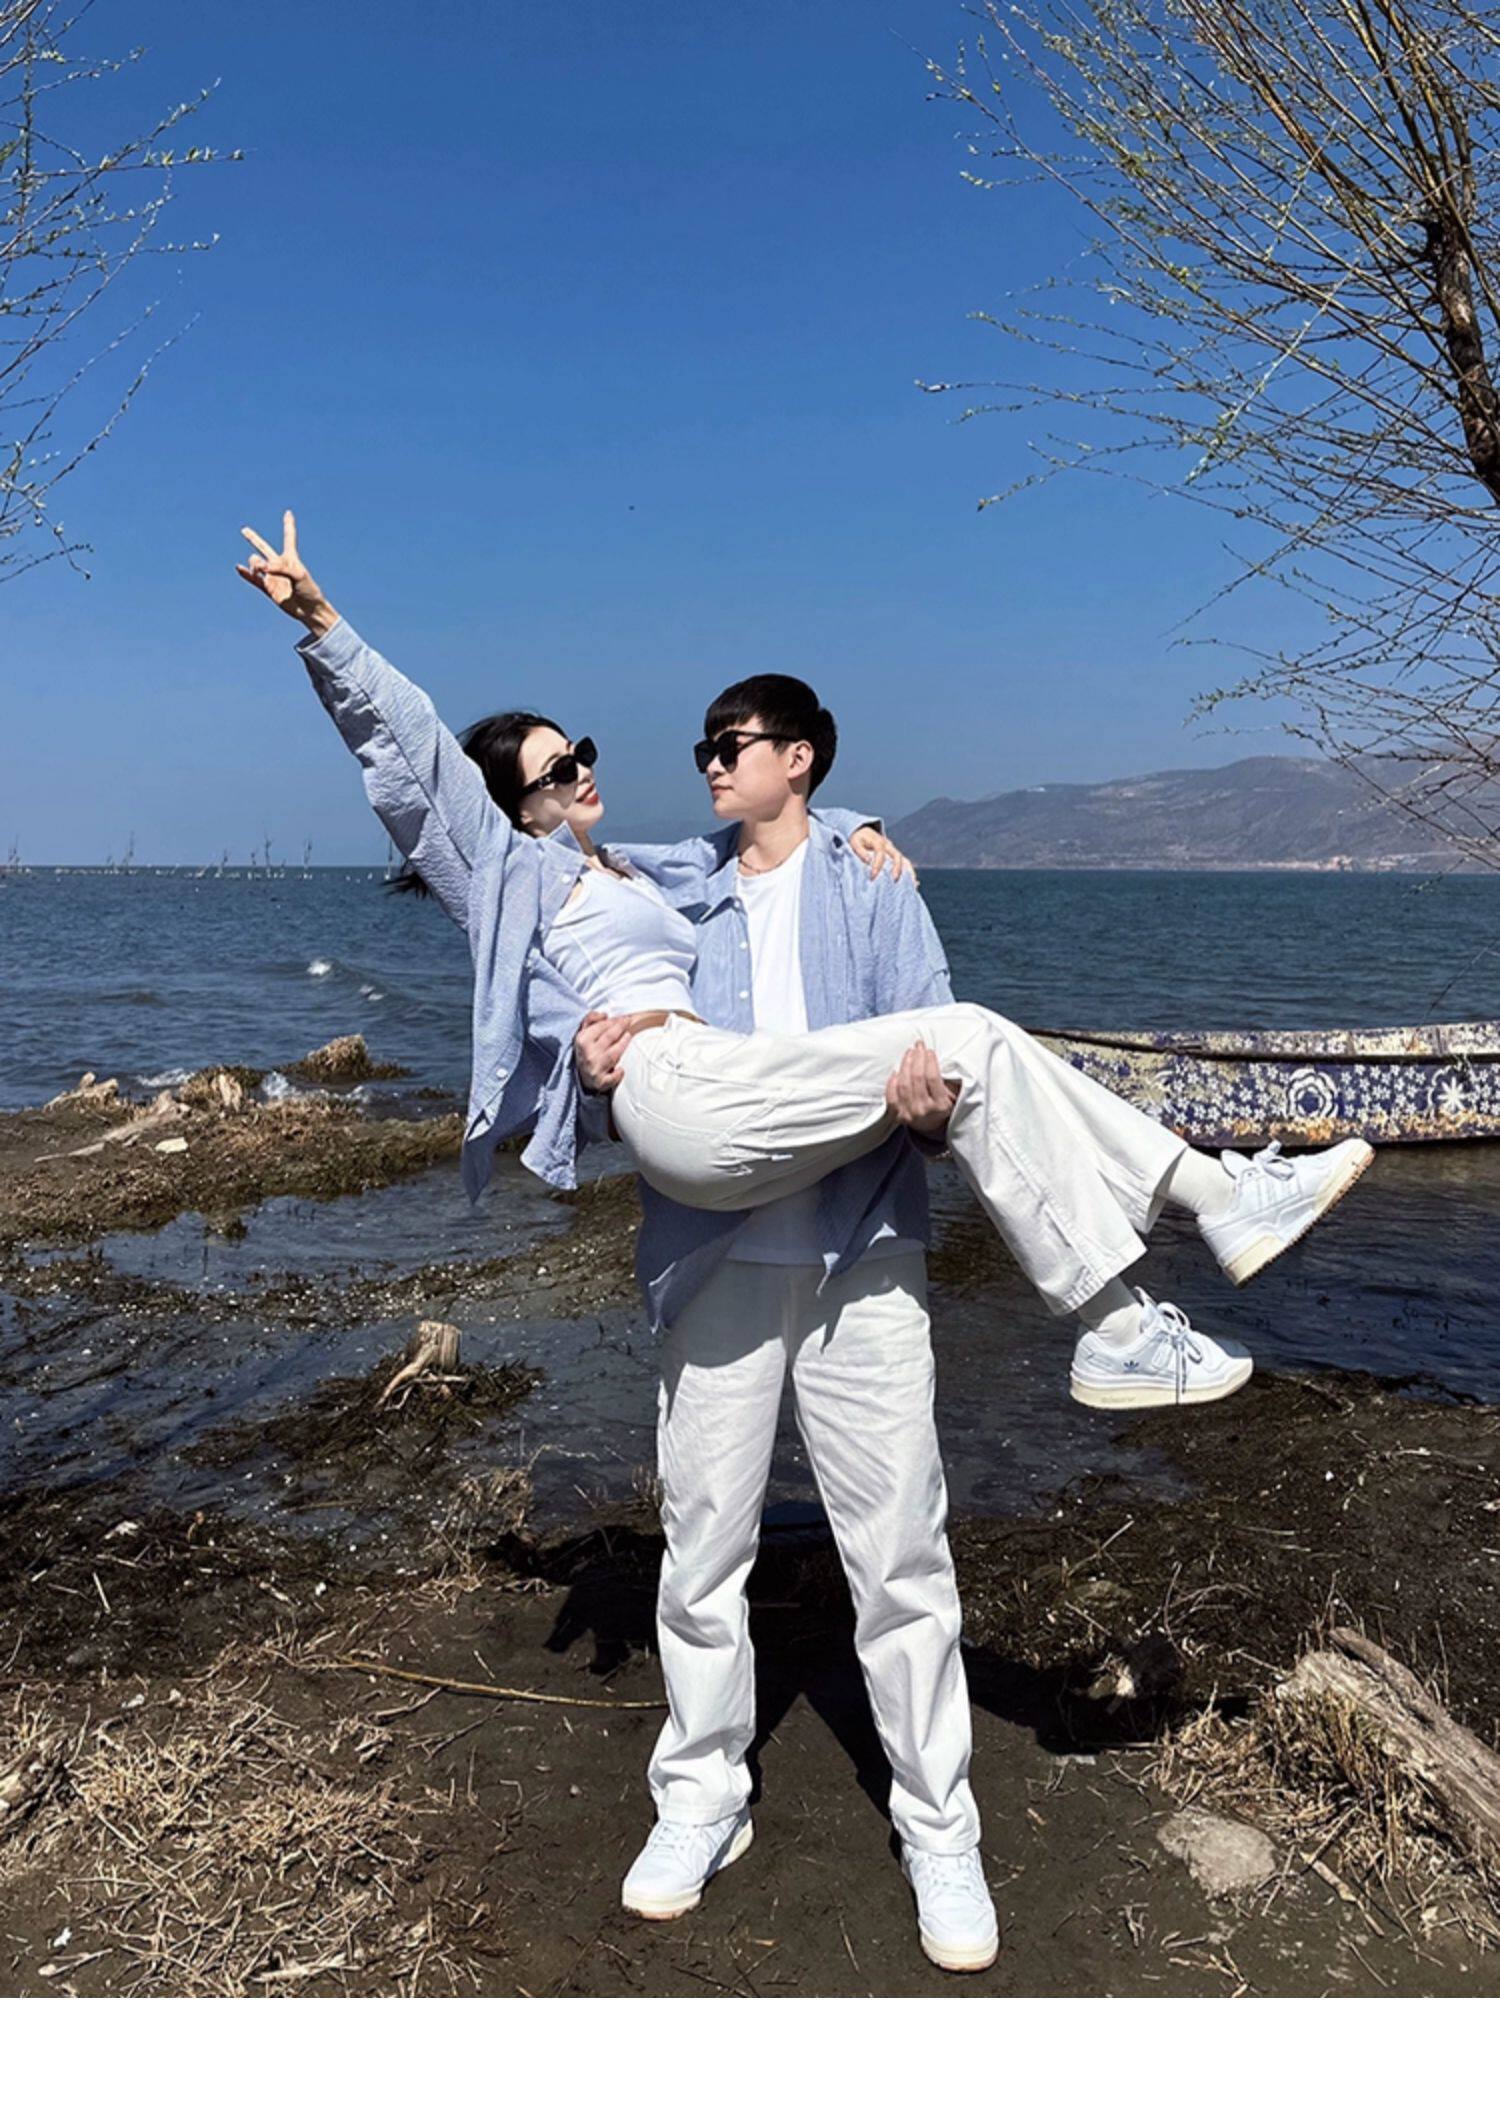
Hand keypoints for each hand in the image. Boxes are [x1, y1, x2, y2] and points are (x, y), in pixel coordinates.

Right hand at [236, 510, 338, 634]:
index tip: (288, 513)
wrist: (309, 610)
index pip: (289, 537)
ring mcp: (273, 577)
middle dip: (254, 539)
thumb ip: (280, 568)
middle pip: (264, 548)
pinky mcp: (268, 589)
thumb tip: (262, 568)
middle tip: (244, 530)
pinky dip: (246, 574)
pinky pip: (254, 580)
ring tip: (260, 571)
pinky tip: (239, 568)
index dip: (288, 525)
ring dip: (255, 565)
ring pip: (256, 563)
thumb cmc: (309, 590)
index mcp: (291, 558)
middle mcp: (280, 565)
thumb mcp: (298, 575)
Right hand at [576, 1010, 631, 1092]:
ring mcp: (594, 1068)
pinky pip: (613, 1077)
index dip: (614, 1020)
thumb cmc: (586, 1051)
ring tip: (629, 1035)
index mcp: (582, 1040)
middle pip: (609, 1037)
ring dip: (623, 1044)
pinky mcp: (601, 1082)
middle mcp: (588, 1054)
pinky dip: (618, 1074)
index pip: (601, 1026)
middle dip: (621, 1028)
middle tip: (629, 1021)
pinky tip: (621, 1069)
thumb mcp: (583, 1033)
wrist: (581, 1077)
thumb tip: (605, 1015)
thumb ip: (591, 1019)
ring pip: (613, 1054)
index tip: (623, 1017)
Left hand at [850, 825, 917, 884]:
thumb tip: (868, 861)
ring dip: (908, 871)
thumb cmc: (858, 839)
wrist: (863, 831)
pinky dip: (910, 873)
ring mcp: (893, 851)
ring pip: (904, 860)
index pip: (880, 852)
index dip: (877, 864)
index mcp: (878, 841)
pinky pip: (905, 864)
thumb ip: (860, 851)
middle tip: (894, 880)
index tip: (872, 876)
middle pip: (896, 855)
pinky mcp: (895, 856)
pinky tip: (914, 883)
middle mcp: (888, 845)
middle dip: (896, 868)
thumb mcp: (855, 842)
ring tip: (911, 884)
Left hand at [885, 1040, 956, 1136]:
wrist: (931, 1127)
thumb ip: (950, 1080)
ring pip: (903, 1084)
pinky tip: (896, 1071)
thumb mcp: (954, 1095)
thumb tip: (941, 1058)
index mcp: (940, 1106)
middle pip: (917, 1078)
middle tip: (918, 1046)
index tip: (929, 1051)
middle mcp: (923, 1110)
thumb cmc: (943, 1106)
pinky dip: (892, 1082)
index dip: (929, 1061)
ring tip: (909, 1053)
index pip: (932, 1078)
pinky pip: (891, 1096)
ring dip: (905, 1065)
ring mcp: (908, 1114)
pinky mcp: (897, 1115)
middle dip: (917, 1058)